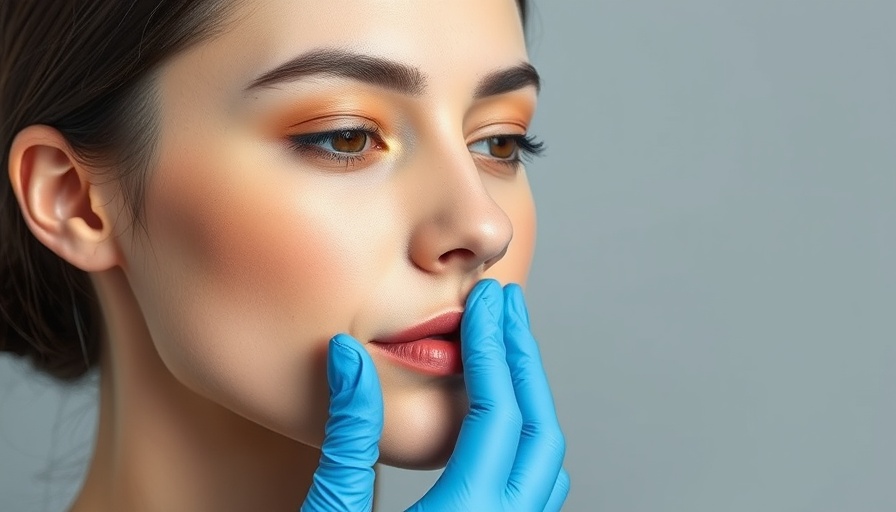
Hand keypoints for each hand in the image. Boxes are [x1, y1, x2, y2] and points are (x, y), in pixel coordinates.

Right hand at [301, 279, 568, 510]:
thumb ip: (347, 436)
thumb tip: (348, 355)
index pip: (498, 413)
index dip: (491, 349)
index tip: (485, 302)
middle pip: (537, 429)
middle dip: (521, 358)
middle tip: (505, 305)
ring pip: (546, 460)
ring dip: (530, 396)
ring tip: (505, 346)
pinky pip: (536, 492)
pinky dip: (527, 438)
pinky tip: (503, 416)